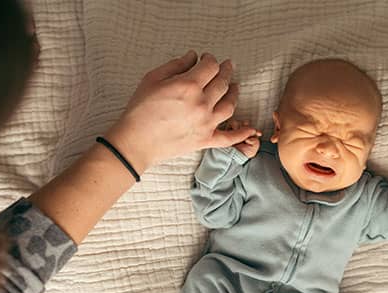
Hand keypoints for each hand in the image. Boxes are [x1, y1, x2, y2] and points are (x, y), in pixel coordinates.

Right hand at [104, 51, 256, 173]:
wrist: (135, 142)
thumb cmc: (140, 110)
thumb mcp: (153, 79)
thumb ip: (176, 65)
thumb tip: (193, 57)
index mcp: (188, 86)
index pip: (211, 66)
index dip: (211, 60)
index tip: (208, 59)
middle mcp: (201, 104)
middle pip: (223, 83)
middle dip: (226, 71)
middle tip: (227, 67)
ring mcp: (206, 123)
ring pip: (230, 105)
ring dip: (234, 93)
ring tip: (234, 87)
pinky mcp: (205, 140)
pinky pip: (229, 138)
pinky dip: (242, 134)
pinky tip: (252, 129)